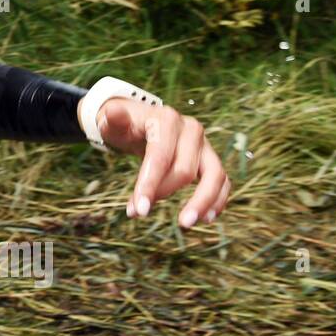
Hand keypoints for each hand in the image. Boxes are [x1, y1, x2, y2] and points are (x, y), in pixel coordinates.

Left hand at [95, 98, 231, 227]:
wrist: (141, 121)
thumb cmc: (125, 125)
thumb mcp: (114, 121)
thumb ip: (114, 119)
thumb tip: (112, 112)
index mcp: (166, 120)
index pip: (160, 156)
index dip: (150, 184)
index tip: (139, 210)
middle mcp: (191, 130)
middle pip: (184, 170)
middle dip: (162, 194)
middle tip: (139, 213)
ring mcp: (204, 145)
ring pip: (215, 175)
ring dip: (202, 202)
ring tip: (185, 224)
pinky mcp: (210, 158)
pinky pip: (222, 181)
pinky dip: (218, 200)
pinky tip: (206, 218)